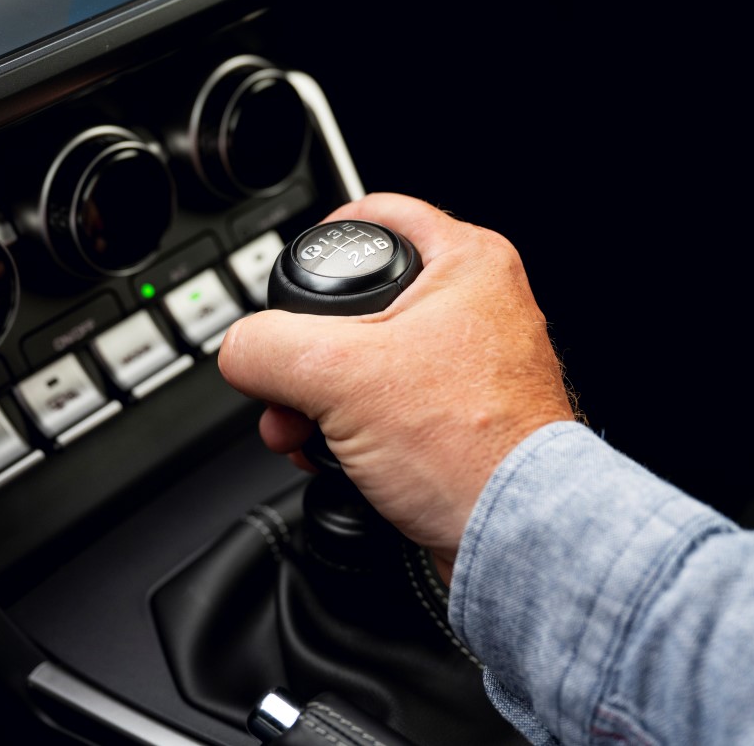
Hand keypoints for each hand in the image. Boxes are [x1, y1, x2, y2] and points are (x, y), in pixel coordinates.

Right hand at [218, 193, 575, 580]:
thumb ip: (266, 346)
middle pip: (357, 302)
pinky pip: (385, 404)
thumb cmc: (470, 450)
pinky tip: (332, 456)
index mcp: (466, 263)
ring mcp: (471, 364)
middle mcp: (477, 305)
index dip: (320, 244)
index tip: (291, 283)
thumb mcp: (338, 376)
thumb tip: (240, 351)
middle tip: (286, 386)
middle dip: (302, 355)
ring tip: (302, 433)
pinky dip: (348, 427)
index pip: (376, 214)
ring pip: (363, 360)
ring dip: (315, 399)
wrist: (513, 539)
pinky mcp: (461, 416)